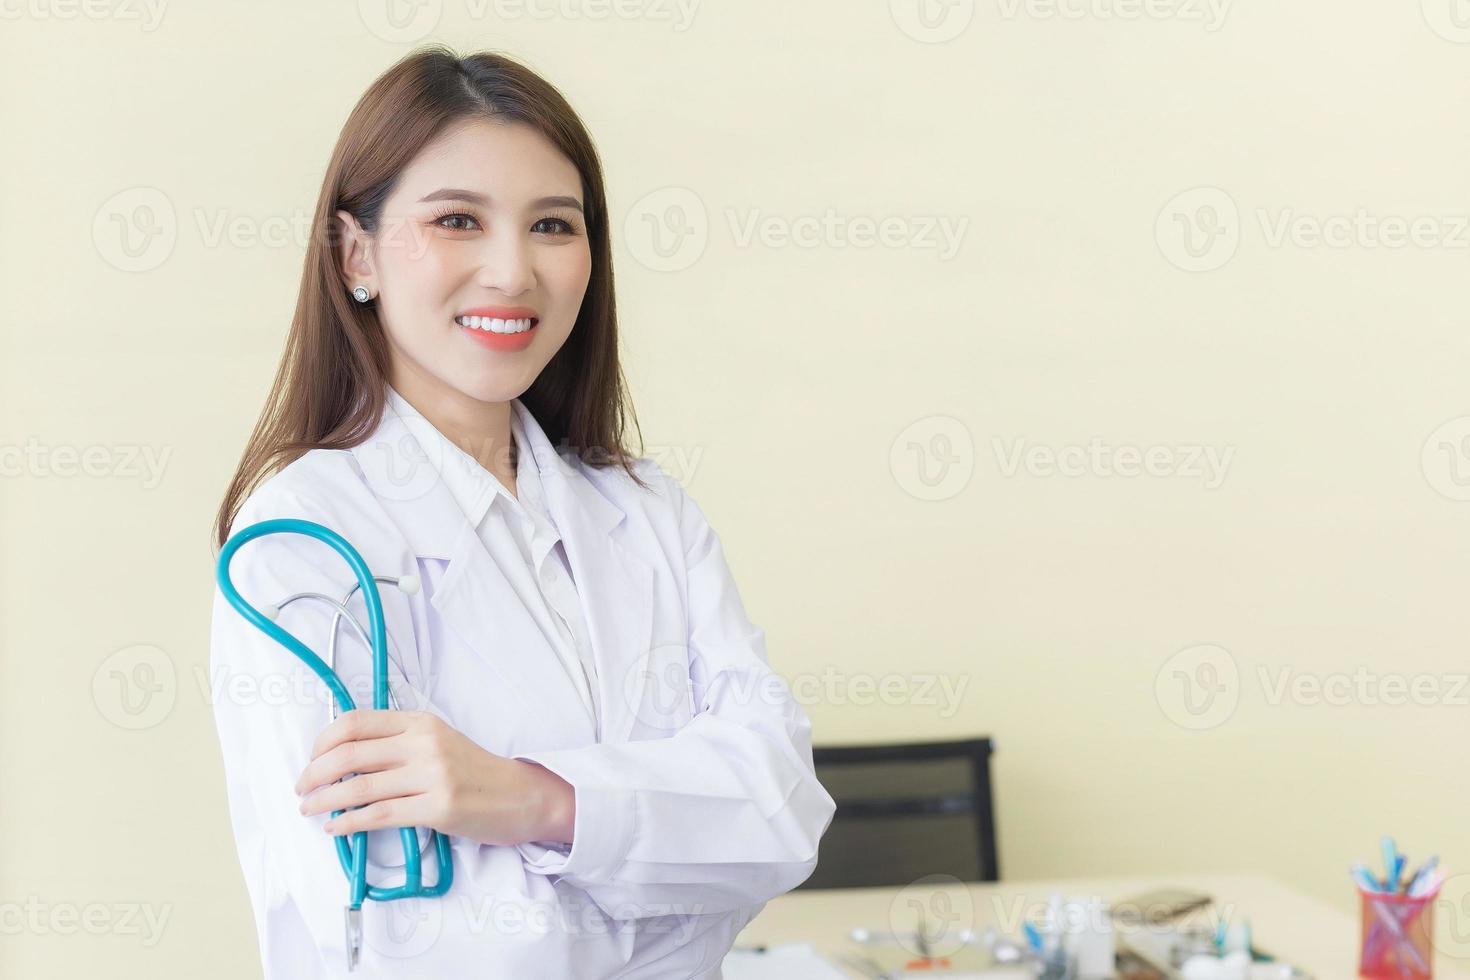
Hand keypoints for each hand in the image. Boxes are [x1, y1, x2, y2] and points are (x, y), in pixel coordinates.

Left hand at [293, 709, 575, 846]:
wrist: (520, 795)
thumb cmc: (474, 771)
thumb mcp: (438, 741)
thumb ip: (399, 742)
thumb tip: (345, 756)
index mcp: (421, 721)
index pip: (357, 722)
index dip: (324, 740)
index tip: (312, 758)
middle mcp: (424, 743)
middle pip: (351, 754)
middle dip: (315, 772)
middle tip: (302, 787)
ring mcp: (432, 775)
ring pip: (359, 787)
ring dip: (324, 800)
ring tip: (309, 809)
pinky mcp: (437, 808)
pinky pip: (380, 815)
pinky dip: (350, 822)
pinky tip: (336, 827)